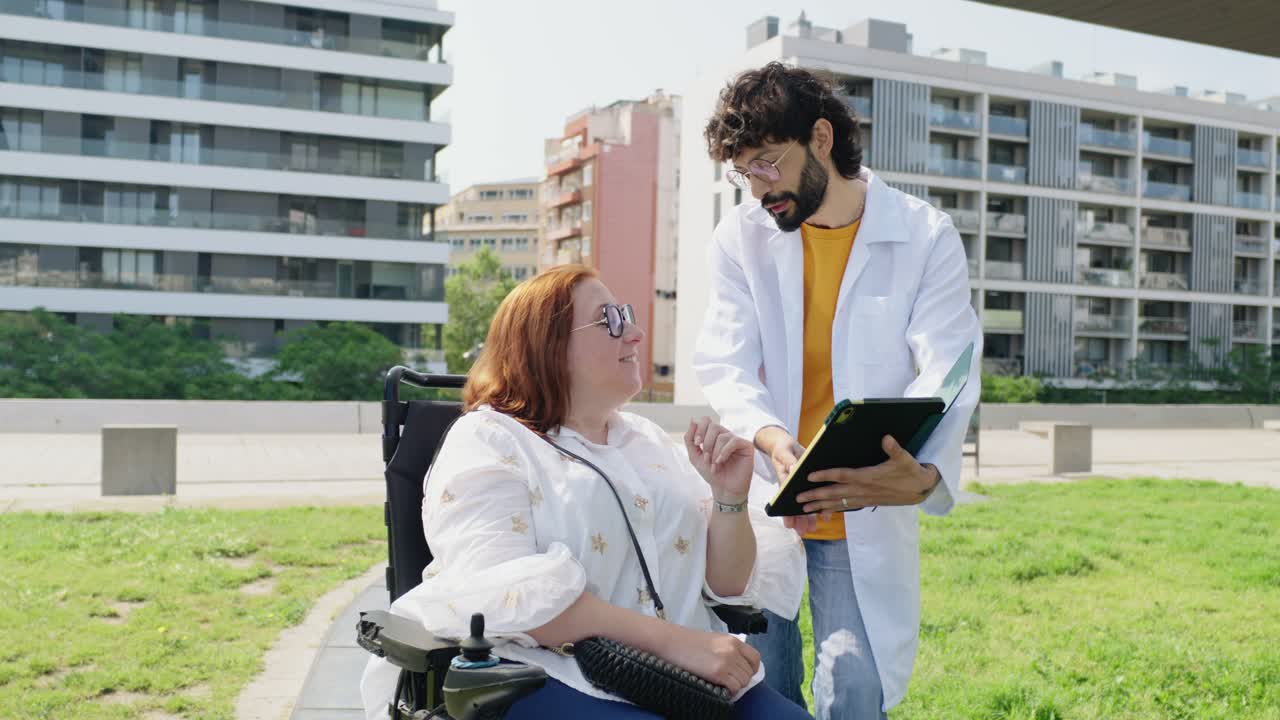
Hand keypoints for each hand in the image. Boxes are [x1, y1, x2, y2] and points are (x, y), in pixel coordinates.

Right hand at [661, 625, 760, 692]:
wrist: (671, 642)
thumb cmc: (689, 642)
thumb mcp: (715, 640)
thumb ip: (729, 650)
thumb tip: (739, 666)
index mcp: (733, 640)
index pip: (755, 658)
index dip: (751, 669)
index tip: (742, 673)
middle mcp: (732, 650)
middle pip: (749, 672)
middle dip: (740, 679)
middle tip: (727, 680)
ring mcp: (726, 661)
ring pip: (743, 682)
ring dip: (734, 685)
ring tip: (721, 683)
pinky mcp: (718, 673)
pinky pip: (734, 688)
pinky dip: (729, 691)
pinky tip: (718, 687)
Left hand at [686, 418, 753, 503]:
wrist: (724, 489)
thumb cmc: (711, 473)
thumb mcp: (695, 456)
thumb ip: (690, 439)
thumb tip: (692, 420)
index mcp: (714, 436)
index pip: (706, 420)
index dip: (699, 429)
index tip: (697, 443)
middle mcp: (726, 435)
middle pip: (713, 426)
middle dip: (707, 444)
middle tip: (706, 458)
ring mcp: (736, 440)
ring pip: (722, 436)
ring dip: (714, 452)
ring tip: (715, 465)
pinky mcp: (746, 446)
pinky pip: (733, 441)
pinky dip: (724, 452)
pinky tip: (721, 461)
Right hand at [753, 427, 817, 534]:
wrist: (786, 445)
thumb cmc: (783, 449)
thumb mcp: (784, 452)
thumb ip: (789, 461)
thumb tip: (794, 470)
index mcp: (784, 480)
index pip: (785, 499)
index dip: (786, 513)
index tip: (789, 525)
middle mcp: (792, 487)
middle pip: (795, 505)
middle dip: (799, 520)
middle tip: (802, 532)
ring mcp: (802, 486)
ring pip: (806, 503)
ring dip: (808, 517)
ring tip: (812, 529)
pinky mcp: (811, 482)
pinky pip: (817, 496)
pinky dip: (821, 505)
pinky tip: (825, 516)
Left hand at [794, 435, 940, 515]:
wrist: (922, 490)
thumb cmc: (912, 472)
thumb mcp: (906, 459)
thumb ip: (895, 449)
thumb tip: (886, 438)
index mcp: (869, 477)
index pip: (842, 476)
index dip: (825, 475)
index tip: (809, 476)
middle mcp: (864, 490)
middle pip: (834, 493)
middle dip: (815, 496)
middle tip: (797, 499)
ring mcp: (865, 498)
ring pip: (838, 503)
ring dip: (820, 506)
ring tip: (804, 509)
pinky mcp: (868, 502)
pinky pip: (846, 506)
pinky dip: (833, 508)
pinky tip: (823, 509)